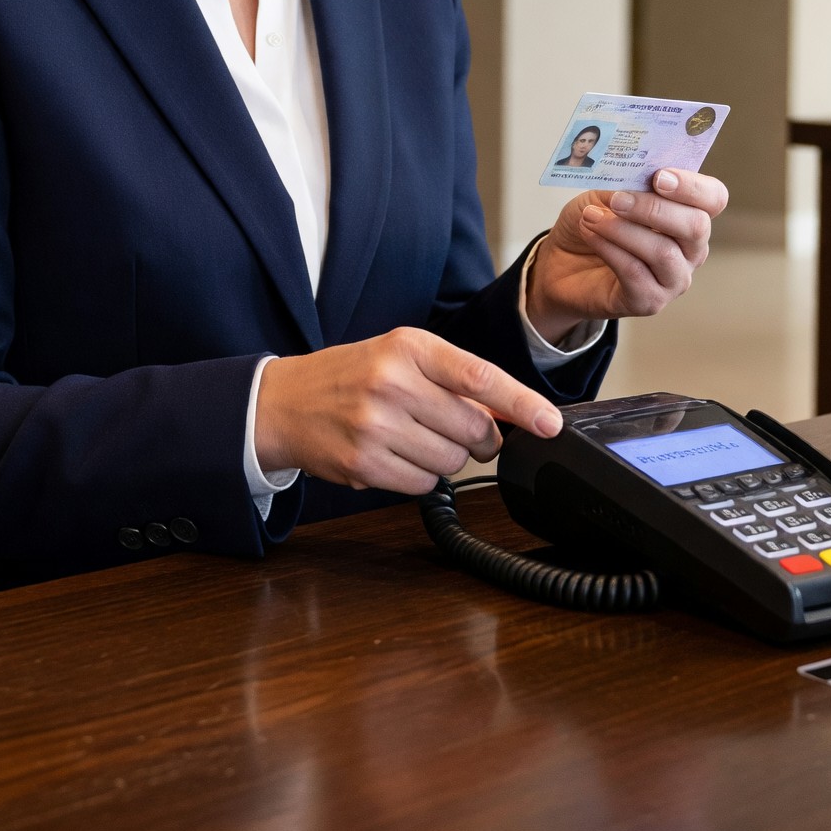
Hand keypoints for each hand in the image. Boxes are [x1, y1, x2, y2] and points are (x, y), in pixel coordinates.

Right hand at [255, 328, 561, 493]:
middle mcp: (392, 382)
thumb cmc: (350, 376)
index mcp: (408, 347)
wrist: (281, 403)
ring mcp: (375, 425)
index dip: (522, 404)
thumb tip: (510, 413)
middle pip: (473, 428)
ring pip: (451, 462)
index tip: (549, 423)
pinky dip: (419, 476)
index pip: (480, 377)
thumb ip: (454, 380)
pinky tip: (393, 455)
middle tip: (457, 430)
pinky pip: (422, 484)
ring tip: (412, 438)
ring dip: (445, 458)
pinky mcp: (363, 463)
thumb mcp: (400, 358)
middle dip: (479, 438)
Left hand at [525, 168, 729, 343]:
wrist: (560, 263)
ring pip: (664, 252)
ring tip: (591, 217)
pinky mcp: (650, 301)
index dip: (692, 186)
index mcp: (688, 214)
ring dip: (624, 230)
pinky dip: (610, 249)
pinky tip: (590, 233)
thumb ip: (625, 184)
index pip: (713, 198)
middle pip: (696, 226)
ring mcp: (674, 279)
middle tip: (618, 200)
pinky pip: (636, 273)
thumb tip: (634, 175)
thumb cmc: (591, 223)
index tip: (659, 176)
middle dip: (654, 209)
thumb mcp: (604, 193)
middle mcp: (691, 249)